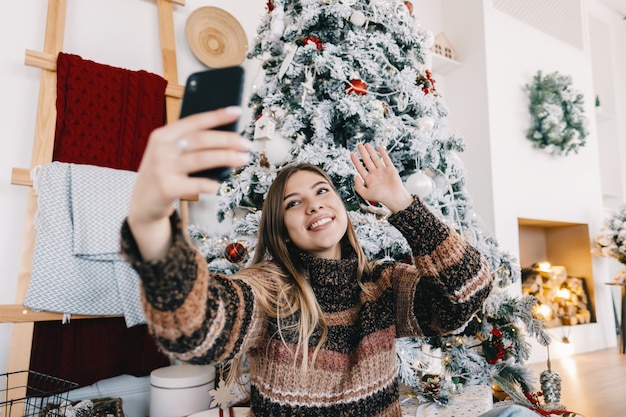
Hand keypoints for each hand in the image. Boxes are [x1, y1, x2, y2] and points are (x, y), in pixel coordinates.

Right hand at [128, 107, 250, 259]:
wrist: (142, 204)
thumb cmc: (163, 175)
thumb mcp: (168, 154)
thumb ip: (189, 144)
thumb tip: (226, 138)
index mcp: (162, 135)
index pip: (194, 121)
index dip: (217, 115)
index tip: (236, 111)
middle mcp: (161, 149)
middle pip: (201, 139)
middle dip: (227, 140)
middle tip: (246, 144)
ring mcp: (162, 168)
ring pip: (202, 159)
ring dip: (226, 158)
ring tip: (243, 159)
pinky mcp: (166, 188)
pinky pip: (196, 184)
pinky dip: (210, 184)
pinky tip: (217, 185)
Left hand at [350, 143, 412, 212]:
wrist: (394, 197)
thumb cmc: (381, 197)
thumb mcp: (365, 194)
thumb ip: (358, 186)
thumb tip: (355, 176)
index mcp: (369, 180)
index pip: (360, 168)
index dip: (356, 161)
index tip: (352, 154)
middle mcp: (375, 175)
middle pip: (367, 161)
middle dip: (362, 153)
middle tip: (359, 145)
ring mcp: (383, 171)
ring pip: (375, 159)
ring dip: (371, 151)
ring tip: (366, 144)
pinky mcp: (390, 169)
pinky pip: (386, 159)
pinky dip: (383, 153)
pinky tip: (379, 148)